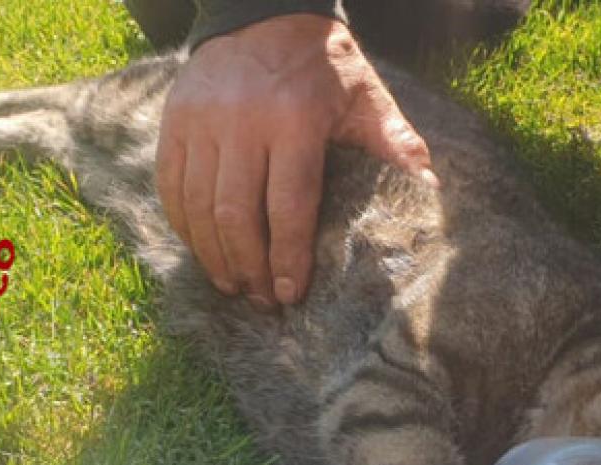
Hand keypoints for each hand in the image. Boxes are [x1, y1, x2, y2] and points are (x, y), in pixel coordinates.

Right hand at [156, 15, 436, 305]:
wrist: (264, 12)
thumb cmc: (324, 67)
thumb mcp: (367, 97)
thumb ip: (396, 143)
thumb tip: (430, 189)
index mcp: (294, 120)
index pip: (289, 205)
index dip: (288, 257)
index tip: (291, 293)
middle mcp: (241, 121)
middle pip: (236, 214)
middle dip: (249, 266)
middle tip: (263, 300)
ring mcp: (201, 120)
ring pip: (199, 205)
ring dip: (214, 254)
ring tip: (233, 285)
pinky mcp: (175, 120)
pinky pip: (171, 185)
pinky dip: (183, 225)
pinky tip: (203, 250)